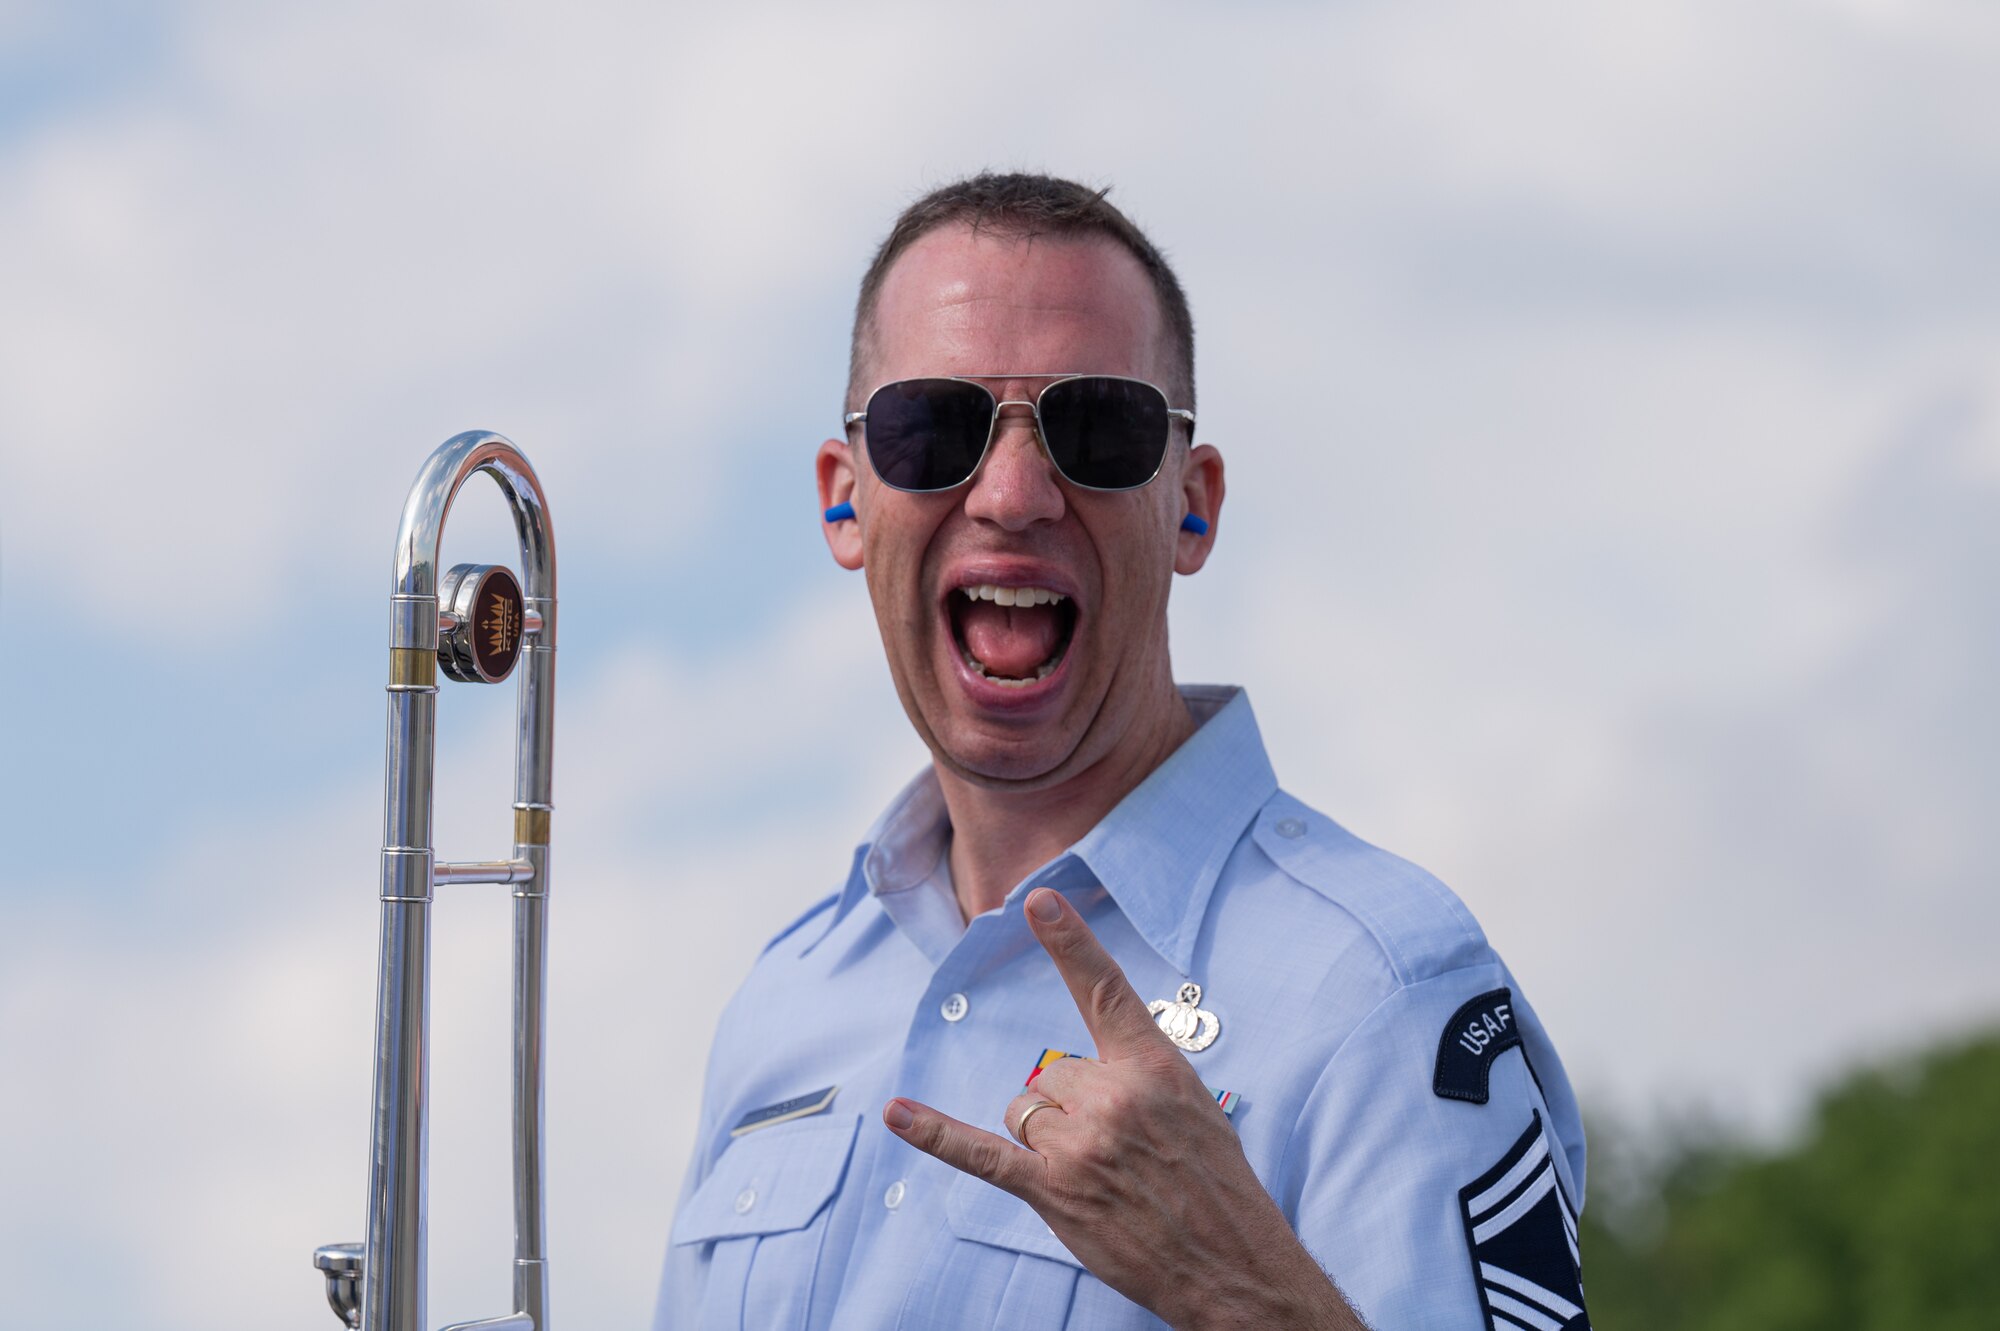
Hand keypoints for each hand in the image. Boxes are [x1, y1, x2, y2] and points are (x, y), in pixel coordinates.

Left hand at [884, 888, 1362, 1330]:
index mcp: (1153, 1067)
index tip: (1039, 902)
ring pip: (1025, 1110)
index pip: (1105, 990)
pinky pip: (983, 1153)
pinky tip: (899, 1114)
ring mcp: (1080, 1145)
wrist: (1231, 1263)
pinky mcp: (1053, 1191)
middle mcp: (1113, 1097)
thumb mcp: (1194, 1107)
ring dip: (1047, 1139)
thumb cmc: (1216, 1186)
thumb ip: (1138, 1075)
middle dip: (1071, 1108)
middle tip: (1117, 1149)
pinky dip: (936, 1134)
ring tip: (1097, 1174)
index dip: (1071, 943)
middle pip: (1050, 1073)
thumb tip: (1081, 1075)